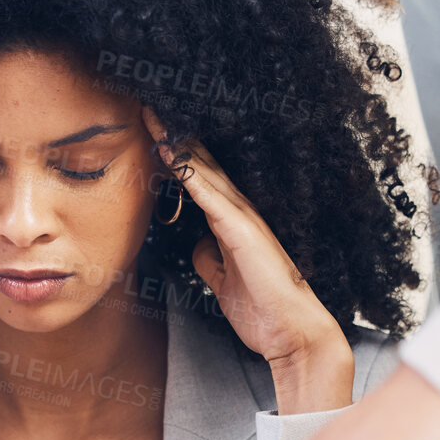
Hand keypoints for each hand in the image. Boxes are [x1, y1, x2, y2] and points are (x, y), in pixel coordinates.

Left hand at [144, 108, 352, 413]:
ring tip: (152, 116)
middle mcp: (239, 213)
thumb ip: (209, 260)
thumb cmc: (263, 311)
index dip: (177, 158)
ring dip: (177, 145)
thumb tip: (195, 246)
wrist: (292, 332)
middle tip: (146, 107)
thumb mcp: (223, 281)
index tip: (152, 135)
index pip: (199, 181)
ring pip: (204, 171)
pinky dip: (189, 173)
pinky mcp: (242, 232)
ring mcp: (242, 219)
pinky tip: (171, 153)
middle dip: (173, 138)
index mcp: (233, 224)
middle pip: (200, 166)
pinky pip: (210, 195)